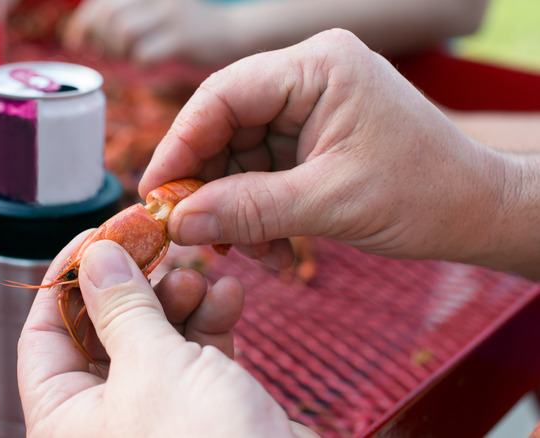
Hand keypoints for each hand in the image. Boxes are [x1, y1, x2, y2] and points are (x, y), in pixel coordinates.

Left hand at [17, 234, 319, 436]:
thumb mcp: (153, 368)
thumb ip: (121, 308)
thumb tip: (94, 257)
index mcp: (66, 420)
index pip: (43, 337)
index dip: (65, 281)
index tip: (95, 237)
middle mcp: (104, 420)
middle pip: (103, 332)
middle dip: (134, 287)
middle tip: (156, 247)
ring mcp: (154, 414)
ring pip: (152, 339)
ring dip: (178, 300)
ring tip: (199, 276)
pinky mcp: (199, 410)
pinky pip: (192, 357)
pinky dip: (209, 324)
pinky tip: (229, 295)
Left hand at [63, 0, 234, 65]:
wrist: (233, 33)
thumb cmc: (184, 29)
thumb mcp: (153, 11)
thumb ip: (122, 15)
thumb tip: (82, 34)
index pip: (99, 2)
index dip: (82, 23)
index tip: (76, 41)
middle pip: (108, 15)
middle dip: (99, 39)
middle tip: (108, 53)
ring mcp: (170, 17)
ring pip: (123, 32)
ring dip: (118, 52)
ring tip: (129, 57)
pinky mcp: (183, 39)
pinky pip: (145, 55)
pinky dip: (140, 64)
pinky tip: (149, 64)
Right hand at [139, 29, 537, 275]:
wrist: (477, 211)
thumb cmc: (424, 194)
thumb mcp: (327, 204)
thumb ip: (247, 210)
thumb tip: (179, 222)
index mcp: (319, 66)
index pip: (223, 95)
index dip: (181, 145)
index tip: (157, 192)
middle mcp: (310, 76)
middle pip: (226, 124)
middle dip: (208, 184)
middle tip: (192, 232)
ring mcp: (310, 105)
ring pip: (240, 153)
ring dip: (233, 206)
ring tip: (244, 251)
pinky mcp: (312, 135)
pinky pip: (262, 169)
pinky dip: (256, 209)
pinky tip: (266, 246)